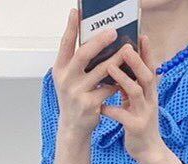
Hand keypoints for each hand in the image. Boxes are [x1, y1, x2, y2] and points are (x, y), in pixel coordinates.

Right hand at [52, 7, 124, 138]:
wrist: (73, 128)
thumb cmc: (74, 98)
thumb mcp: (69, 79)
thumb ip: (77, 62)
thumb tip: (95, 40)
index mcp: (59, 69)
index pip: (65, 44)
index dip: (70, 28)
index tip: (76, 11)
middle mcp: (66, 80)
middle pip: (83, 55)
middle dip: (99, 41)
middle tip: (114, 32)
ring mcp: (77, 93)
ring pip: (100, 72)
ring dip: (116, 60)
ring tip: (128, 50)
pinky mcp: (90, 105)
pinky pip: (108, 89)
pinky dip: (118, 81)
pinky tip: (127, 75)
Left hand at [100, 37, 165, 163]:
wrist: (149, 152)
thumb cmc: (140, 124)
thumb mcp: (138, 103)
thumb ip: (132, 87)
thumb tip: (121, 68)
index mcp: (150, 93)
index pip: (151, 68)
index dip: (148, 53)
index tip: (142, 35)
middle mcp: (150, 100)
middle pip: (147, 76)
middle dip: (136, 61)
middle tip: (125, 47)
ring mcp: (144, 114)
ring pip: (136, 92)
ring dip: (123, 79)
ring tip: (110, 68)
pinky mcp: (136, 128)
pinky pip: (123, 116)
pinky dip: (111, 110)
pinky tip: (100, 106)